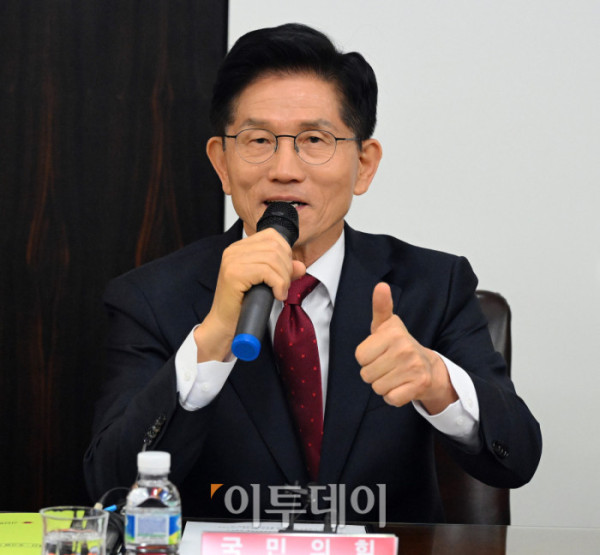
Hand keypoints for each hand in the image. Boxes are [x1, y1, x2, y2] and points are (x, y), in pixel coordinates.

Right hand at [194, 229, 305, 361]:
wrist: (224, 324)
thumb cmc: (243, 304)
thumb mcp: (267, 283)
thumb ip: (283, 271)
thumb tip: (300, 266)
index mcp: (240, 248)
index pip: (271, 235)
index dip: (285, 252)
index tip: (285, 272)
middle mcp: (234, 250)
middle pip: (275, 246)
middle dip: (286, 267)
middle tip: (284, 286)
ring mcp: (232, 261)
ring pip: (273, 259)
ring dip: (283, 278)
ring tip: (280, 292)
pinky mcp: (234, 274)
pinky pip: (267, 271)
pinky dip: (278, 284)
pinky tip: (277, 295)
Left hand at [355, 282, 457, 413]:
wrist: (429, 367)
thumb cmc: (398, 345)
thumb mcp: (386, 325)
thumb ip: (381, 306)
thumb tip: (381, 286)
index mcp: (393, 333)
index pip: (360, 356)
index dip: (366, 357)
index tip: (380, 351)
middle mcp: (405, 348)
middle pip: (366, 374)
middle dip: (374, 373)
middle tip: (388, 365)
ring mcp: (414, 367)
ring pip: (377, 387)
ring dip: (383, 385)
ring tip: (395, 375)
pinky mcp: (419, 385)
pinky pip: (391, 398)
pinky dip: (393, 396)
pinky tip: (402, 386)